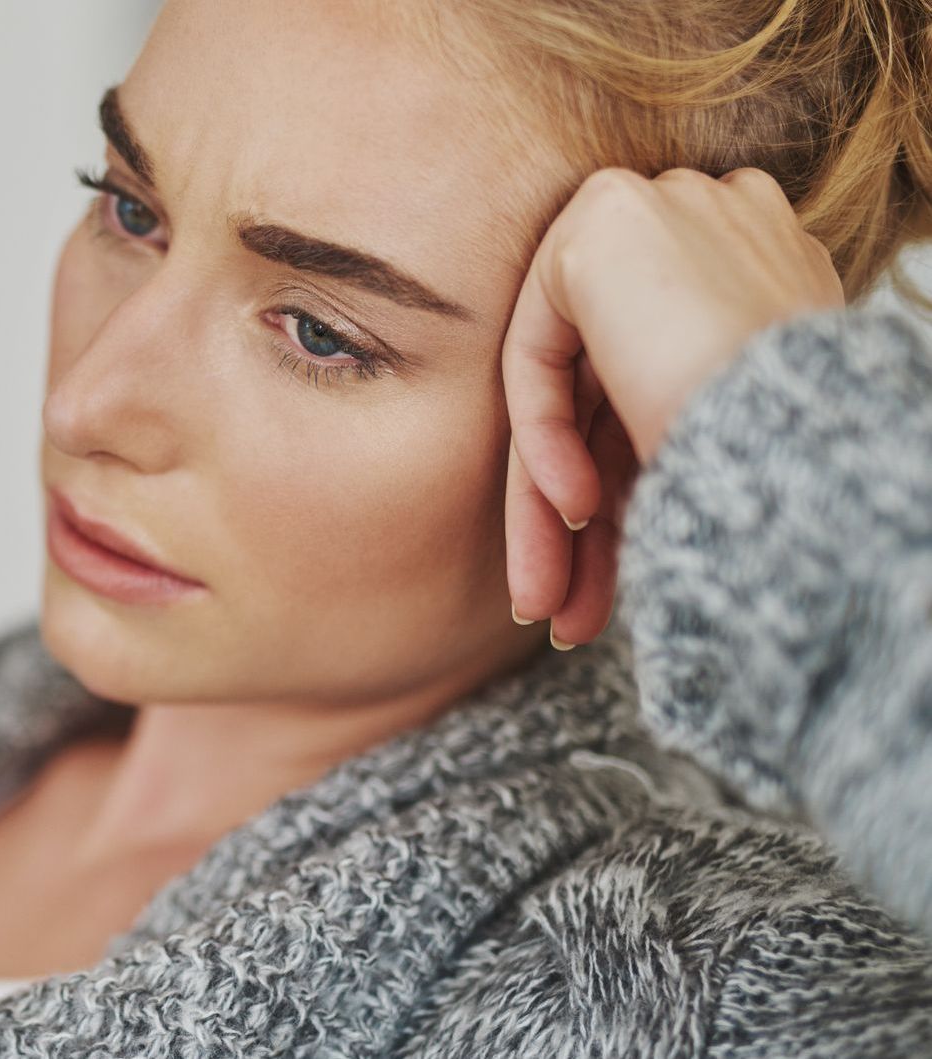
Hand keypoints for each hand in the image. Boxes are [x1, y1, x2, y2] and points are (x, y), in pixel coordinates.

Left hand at [503, 167, 845, 646]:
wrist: (817, 435)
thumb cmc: (800, 469)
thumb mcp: (726, 449)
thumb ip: (662, 440)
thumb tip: (599, 510)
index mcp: (756, 273)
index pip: (655, 390)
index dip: (624, 493)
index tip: (603, 589)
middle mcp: (705, 229)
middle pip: (607, 398)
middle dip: (578, 524)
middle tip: (560, 616)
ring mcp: (657, 215)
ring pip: (570, 390)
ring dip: (550, 512)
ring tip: (546, 610)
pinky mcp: (601, 226)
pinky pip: (541, 354)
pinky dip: (545, 440)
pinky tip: (572, 512)